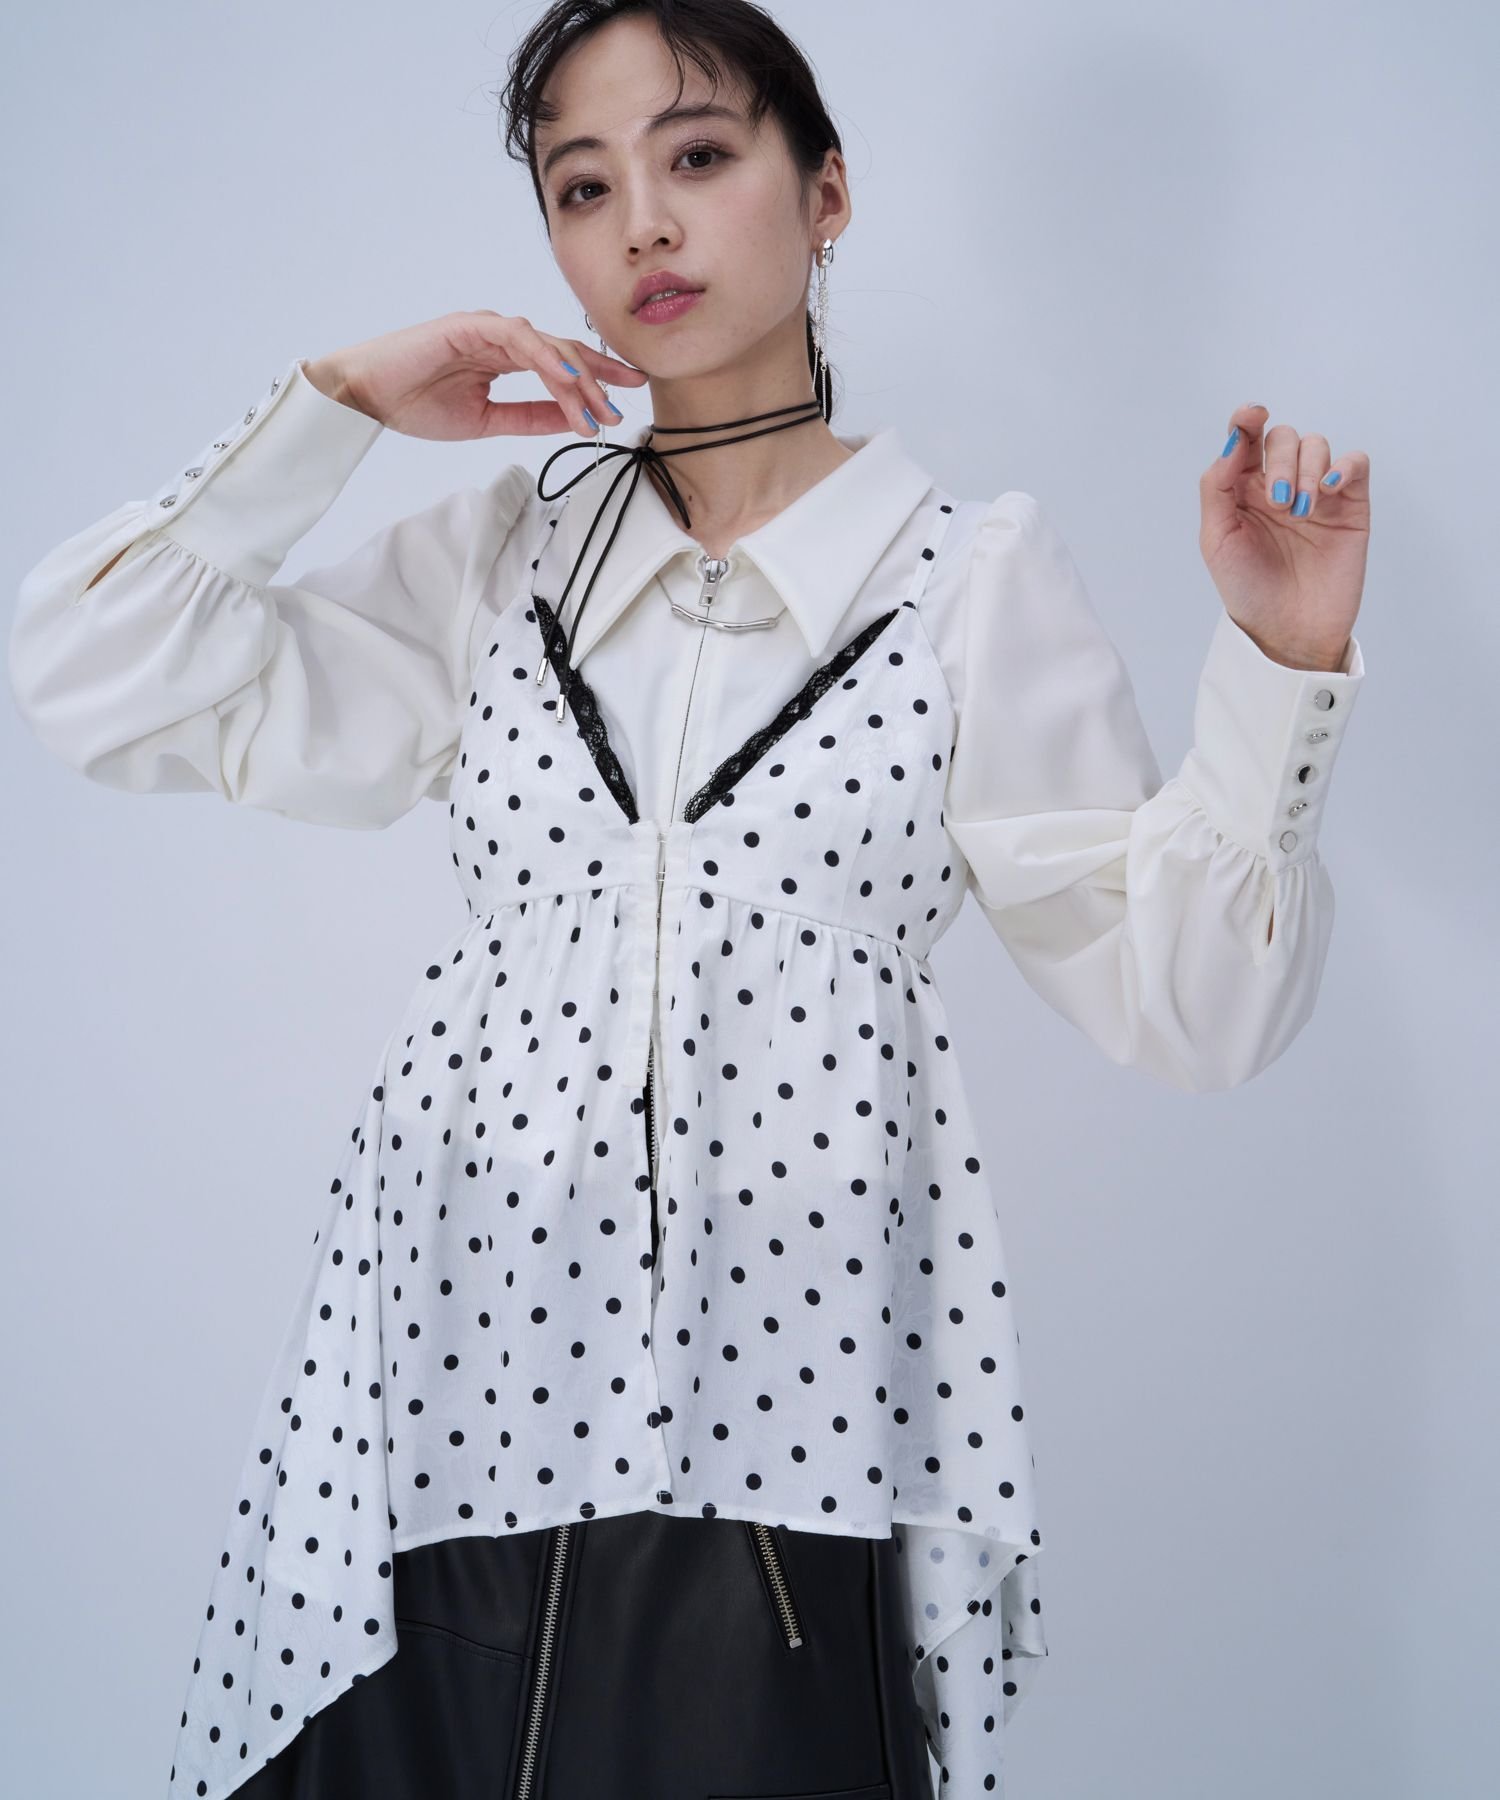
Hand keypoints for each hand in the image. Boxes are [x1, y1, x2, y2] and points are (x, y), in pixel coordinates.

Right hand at [303, 310, 648, 442]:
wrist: (367, 396)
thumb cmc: (415, 403)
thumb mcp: (487, 421)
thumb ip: (529, 417)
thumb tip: (571, 421)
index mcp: (505, 358)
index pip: (562, 364)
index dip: (596, 380)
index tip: (624, 399)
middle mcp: (502, 338)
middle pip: (565, 351)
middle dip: (600, 378)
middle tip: (623, 406)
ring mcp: (487, 328)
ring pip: (548, 346)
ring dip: (577, 378)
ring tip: (597, 409)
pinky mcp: (470, 325)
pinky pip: (519, 338)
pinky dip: (546, 356)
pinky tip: (567, 377)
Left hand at [1198, 406, 1369, 670]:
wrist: (1289, 629)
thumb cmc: (1247, 589)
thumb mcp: (1217, 539)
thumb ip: (1217, 487)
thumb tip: (1234, 441)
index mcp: (1243, 489)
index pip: (1247, 439)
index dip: (1248, 419)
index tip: (1252, 415)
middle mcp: (1280, 483)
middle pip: (1284, 437)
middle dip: (1279, 461)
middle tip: (1278, 504)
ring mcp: (1317, 493)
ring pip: (1317, 445)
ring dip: (1307, 471)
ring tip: (1300, 512)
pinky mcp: (1351, 505)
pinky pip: (1355, 463)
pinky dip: (1344, 467)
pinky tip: (1328, 491)